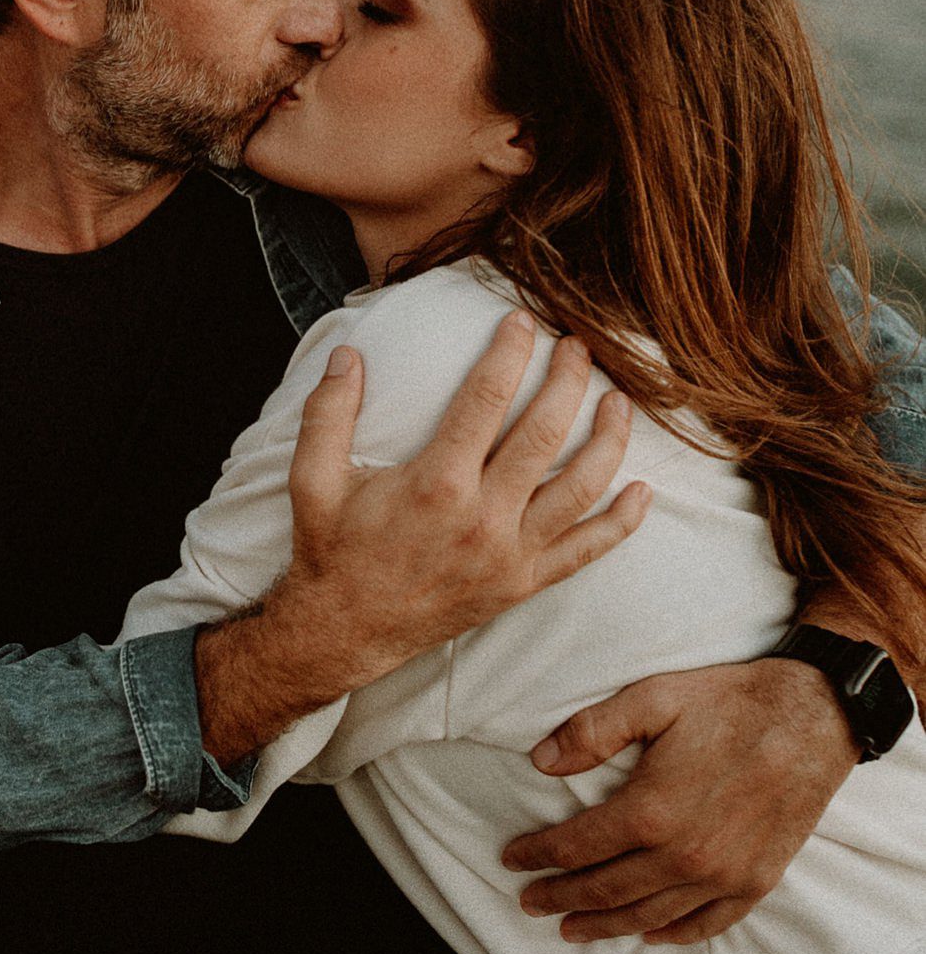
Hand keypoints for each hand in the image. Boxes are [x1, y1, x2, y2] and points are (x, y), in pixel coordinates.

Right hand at [293, 315, 648, 672]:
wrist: (344, 631)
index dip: (509, 353)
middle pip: (544, 434)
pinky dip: (622, 521)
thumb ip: (328, 413)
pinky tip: (642, 490)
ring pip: (580, 488)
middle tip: (578, 347)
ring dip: (608, 439)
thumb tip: (347, 355)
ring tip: (620, 401)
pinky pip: (587, 550)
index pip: (486, 400)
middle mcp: (482, 518)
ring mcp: (510, 554)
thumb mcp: (312, 478)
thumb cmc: (330, 551)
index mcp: (435, 484)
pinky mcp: (523, 583)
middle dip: (568, 381)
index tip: (524, 322)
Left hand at [502, 658, 856, 943]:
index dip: (537, 855)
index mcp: (651, 811)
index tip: (510, 860)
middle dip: (560, 897)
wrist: (816, 718)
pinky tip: (649, 934)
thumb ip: (592, 731)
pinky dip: (673, 933)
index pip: (576, 846)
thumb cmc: (729, 703)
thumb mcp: (652, 698)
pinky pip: (709, 922)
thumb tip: (540, 762)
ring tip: (572, 929)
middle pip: (606, 889)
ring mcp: (725, 874)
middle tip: (529, 903)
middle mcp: (685, 855)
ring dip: (606, 925)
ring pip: (650, 915)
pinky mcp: (758, 881)